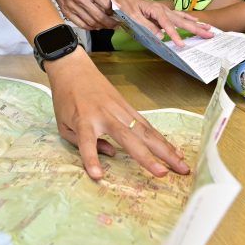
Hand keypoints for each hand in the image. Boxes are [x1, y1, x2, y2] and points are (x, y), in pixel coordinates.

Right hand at [46, 0, 114, 29]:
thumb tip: (117, 5)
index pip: (106, 4)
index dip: (114, 12)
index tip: (119, 15)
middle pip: (99, 16)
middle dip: (111, 23)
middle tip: (116, 24)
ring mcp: (73, 7)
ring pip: (91, 23)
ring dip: (102, 26)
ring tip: (107, 25)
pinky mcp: (67, 13)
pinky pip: (82, 25)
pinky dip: (91, 27)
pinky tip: (96, 25)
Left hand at [46, 49, 191, 180]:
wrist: (73, 69)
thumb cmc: (66, 99)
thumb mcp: (63, 124)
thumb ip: (81, 144)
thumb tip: (111, 155)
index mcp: (84, 120)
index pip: (87, 142)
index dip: (91, 159)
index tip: (98, 175)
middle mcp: (105, 115)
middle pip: (129, 138)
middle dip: (148, 158)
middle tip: (165, 175)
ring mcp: (120, 110)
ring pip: (146, 132)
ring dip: (165, 149)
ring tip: (181, 166)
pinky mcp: (128, 107)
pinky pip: (147, 125)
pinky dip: (161, 139)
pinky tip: (174, 151)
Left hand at [112, 0, 211, 45]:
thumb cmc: (126, 5)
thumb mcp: (132, 16)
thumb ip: (147, 26)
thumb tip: (160, 36)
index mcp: (156, 10)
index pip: (168, 25)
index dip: (175, 35)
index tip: (181, 45)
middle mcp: (163, 9)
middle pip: (181, 20)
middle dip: (196, 28)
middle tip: (209, 34)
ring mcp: (164, 10)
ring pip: (183, 17)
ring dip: (196, 23)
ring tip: (208, 28)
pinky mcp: (163, 11)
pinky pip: (179, 15)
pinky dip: (188, 18)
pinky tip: (196, 20)